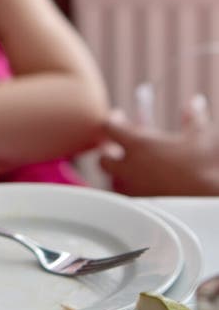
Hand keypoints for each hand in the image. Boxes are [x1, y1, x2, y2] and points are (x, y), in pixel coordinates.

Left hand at [100, 104, 218, 196]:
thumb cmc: (204, 164)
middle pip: (102, 159)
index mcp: (139, 144)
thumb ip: (192, 117)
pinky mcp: (141, 208)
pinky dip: (129, 193)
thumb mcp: (198, 135)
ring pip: (112, 182)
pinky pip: (126, 201)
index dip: (113, 121)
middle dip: (108, 153)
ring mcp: (133, 190)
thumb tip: (196, 101)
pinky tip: (139, 190)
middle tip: (115, 148)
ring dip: (117, 175)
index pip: (109, 128)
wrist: (210, 198)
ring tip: (127, 171)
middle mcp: (130, 166)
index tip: (119, 118)